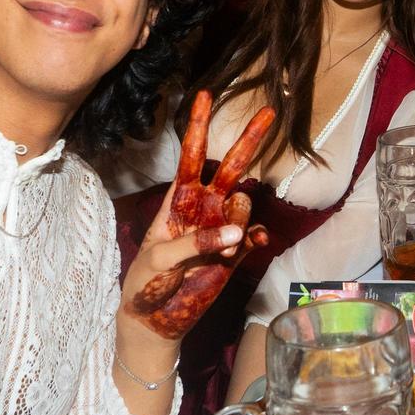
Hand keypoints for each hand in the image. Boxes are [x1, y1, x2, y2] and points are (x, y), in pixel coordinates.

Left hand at [124, 91, 274, 340]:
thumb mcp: (159, 259)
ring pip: (243, 207)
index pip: (193, 156)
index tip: (205, 94)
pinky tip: (251, 244)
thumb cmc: (145, 282)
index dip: (199, 126)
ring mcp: (222, 231)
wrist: (155, 319)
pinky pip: (253, 238)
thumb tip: (239, 233)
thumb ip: (195, 243)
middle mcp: (205, 209)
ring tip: (219, 251)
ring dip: (237, 220)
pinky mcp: (235, 256)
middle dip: (249, 140)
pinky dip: (255, 238)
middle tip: (268, 113)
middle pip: (231, 167)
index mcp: (179, 201)